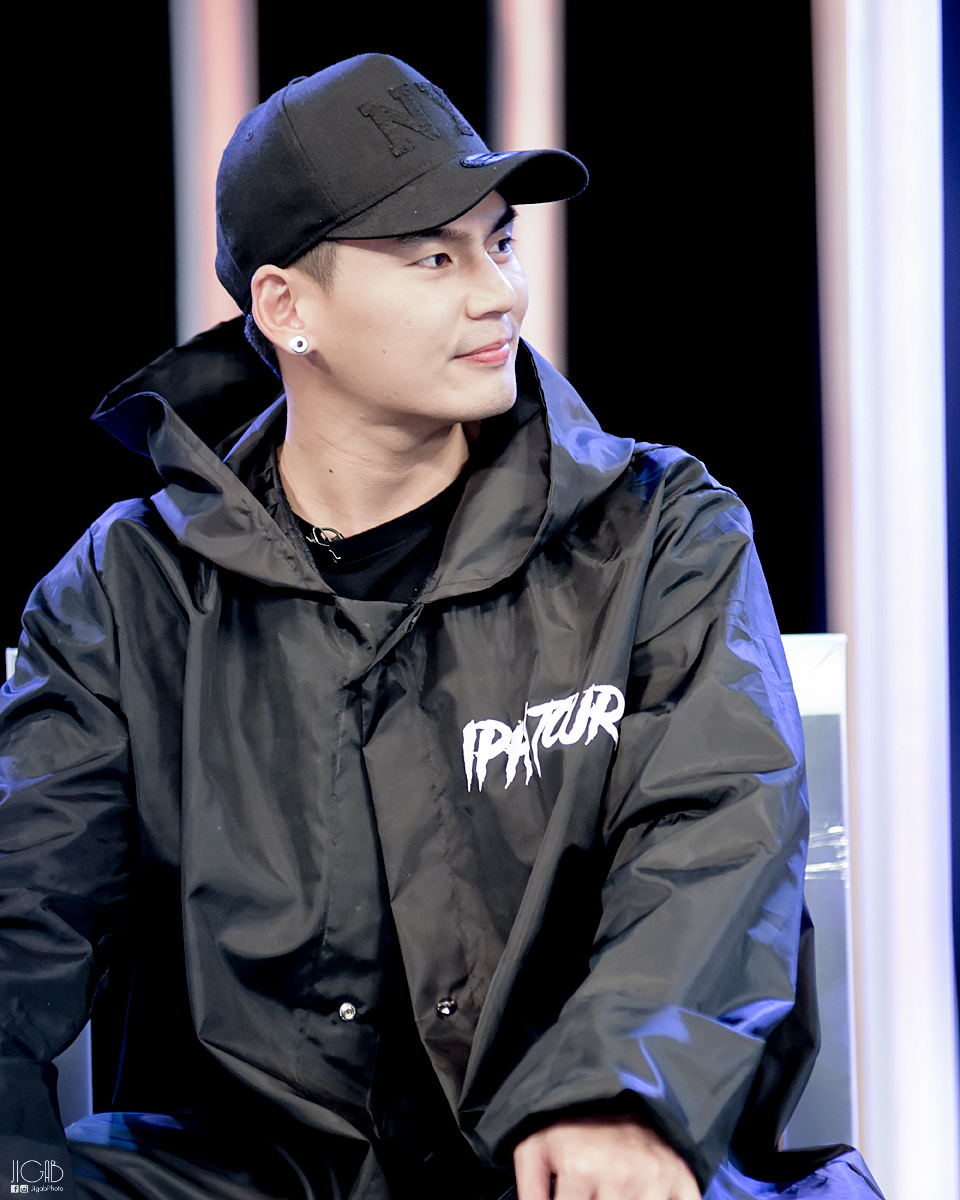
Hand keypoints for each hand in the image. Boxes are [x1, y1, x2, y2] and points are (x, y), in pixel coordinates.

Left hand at [513, 1114, 700, 1198]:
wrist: (623, 1087)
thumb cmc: (576, 1125)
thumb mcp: (536, 1148)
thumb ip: (529, 1191)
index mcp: (579, 1168)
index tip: (576, 1198)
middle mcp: (619, 1175)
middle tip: (594, 1192)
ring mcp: (654, 1179)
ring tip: (615, 1191)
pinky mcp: (683, 1180)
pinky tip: (644, 1194)